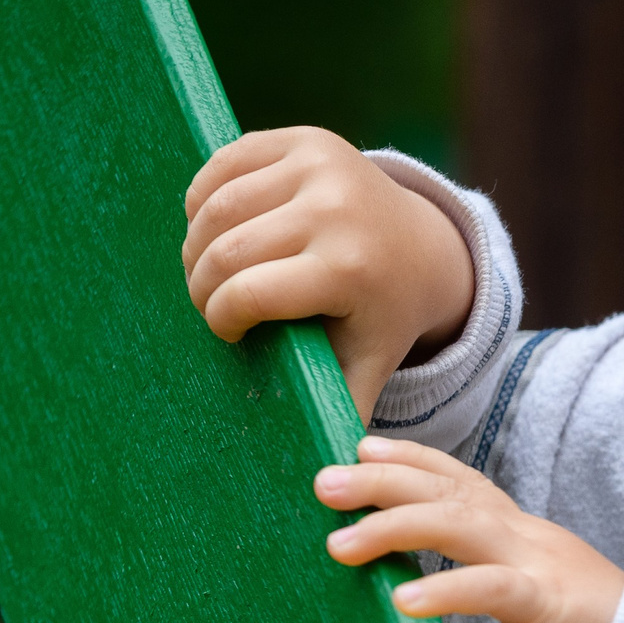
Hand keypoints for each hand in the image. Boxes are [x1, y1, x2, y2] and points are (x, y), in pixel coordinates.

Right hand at [182, 128, 474, 421]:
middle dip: (202, 285)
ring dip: (198, 242)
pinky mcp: (308, 138)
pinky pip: (224, 161)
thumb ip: (335, 414)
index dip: (220, 319)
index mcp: (348, 268)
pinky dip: (207, 196)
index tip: (228, 332)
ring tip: (214, 269)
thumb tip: (317, 484)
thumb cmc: (380, 317)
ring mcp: (323, 165)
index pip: (245, 294)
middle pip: (222, 251)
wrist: (426, 247)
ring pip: (214, 205)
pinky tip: (221, 225)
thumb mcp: (366, 366)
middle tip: (213, 304)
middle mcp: (337, 208)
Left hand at [316, 437, 623, 622]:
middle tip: (324, 481)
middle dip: (385, 480)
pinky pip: (492, 588)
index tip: (361, 449)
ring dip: (396, 524)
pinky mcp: (551, 606)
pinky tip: (403, 601)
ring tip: (340, 543)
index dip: (414, 462)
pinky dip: (446, 589)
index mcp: (523, 544)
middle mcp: (529, 540)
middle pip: (451, 490)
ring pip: (462, 522)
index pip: (464, 484)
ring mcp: (541, 566)